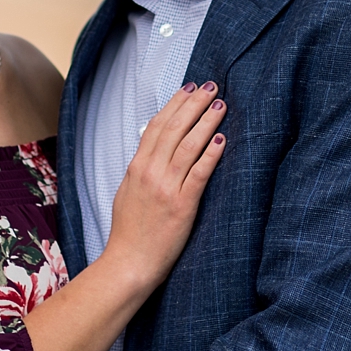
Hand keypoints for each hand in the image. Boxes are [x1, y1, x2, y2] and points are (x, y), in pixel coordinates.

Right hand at [106, 81, 226, 286]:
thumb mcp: (128, 193)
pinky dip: (210, 154)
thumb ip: (141, 170)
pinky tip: (222, 138)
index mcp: (136, 168)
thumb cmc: (129, 233)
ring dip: (206, 121)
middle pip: (174, 129)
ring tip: (221, 104)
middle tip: (212, 86)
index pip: (157, 126)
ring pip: (188, 145)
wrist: (128, 263)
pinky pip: (199, 173)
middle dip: (194, 104)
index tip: (189, 88)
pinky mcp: (181, 205)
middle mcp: (150, 173)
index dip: (175, 104)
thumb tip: (152, 150)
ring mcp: (165, 188)